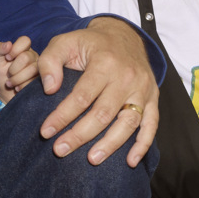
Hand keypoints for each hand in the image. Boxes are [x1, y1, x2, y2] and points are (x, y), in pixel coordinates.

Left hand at [0, 36, 38, 103]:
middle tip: (9, 75)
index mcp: (24, 49)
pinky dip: (22, 86)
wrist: (4, 94)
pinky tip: (18, 88)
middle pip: (26, 57)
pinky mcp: (42, 82)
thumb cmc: (1, 75)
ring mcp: (40, 69)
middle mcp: (34, 57)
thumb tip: (8, 44)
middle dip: (13, 68)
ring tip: (11, 83)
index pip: (25, 40)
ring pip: (32, 69)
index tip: (7, 58)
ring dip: (17, 79)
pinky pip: (34, 82)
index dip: (15, 49)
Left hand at [37, 16, 157, 166]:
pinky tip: (131, 162)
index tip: (45, 132)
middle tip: (60, 151)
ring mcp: (142, 89)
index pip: (81, 96)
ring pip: (128, 123)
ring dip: (110, 144)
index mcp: (105, 63)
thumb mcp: (65, 42)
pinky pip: (151, 124)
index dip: (62, 116)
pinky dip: (143, 145)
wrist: (124, 35)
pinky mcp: (152, 98)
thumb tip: (49, 89)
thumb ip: (50, 61)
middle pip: (103, 114)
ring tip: (91, 159)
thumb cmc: (90, 43)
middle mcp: (127, 77)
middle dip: (80, 135)